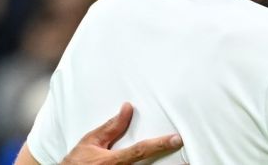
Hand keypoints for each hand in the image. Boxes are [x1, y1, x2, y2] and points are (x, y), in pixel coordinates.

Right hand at [61, 102, 182, 164]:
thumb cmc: (77, 162)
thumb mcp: (91, 141)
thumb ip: (112, 126)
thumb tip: (128, 108)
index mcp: (114, 161)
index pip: (141, 150)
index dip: (160, 143)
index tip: (176, 139)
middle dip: (168, 161)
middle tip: (190, 158)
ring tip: (183, 162)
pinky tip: (162, 163)